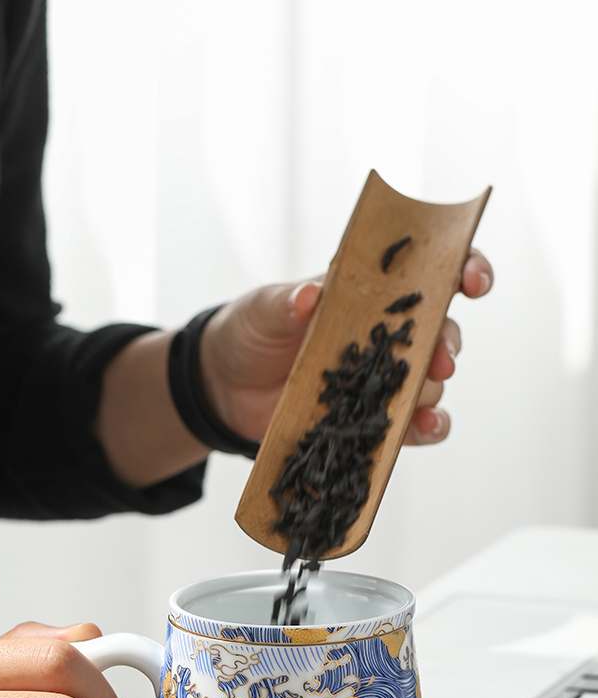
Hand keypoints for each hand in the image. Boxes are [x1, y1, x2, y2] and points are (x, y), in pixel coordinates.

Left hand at [198, 248, 493, 446]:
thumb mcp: (261, 309)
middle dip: (447, 343)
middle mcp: (385, 334)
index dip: (463, 269)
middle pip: (440, 332)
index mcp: (367, 293)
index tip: (471, 280)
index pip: (430, 272)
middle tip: (439, 358)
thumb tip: (309, 296)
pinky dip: (426, 427)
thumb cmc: (249, 332)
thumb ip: (285, 302)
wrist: (225, 387)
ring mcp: (382, 378)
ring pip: (430, 382)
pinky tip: (421, 427)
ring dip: (432, 389)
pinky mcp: (372, 417)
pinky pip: (415, 425)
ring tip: (416, 397)